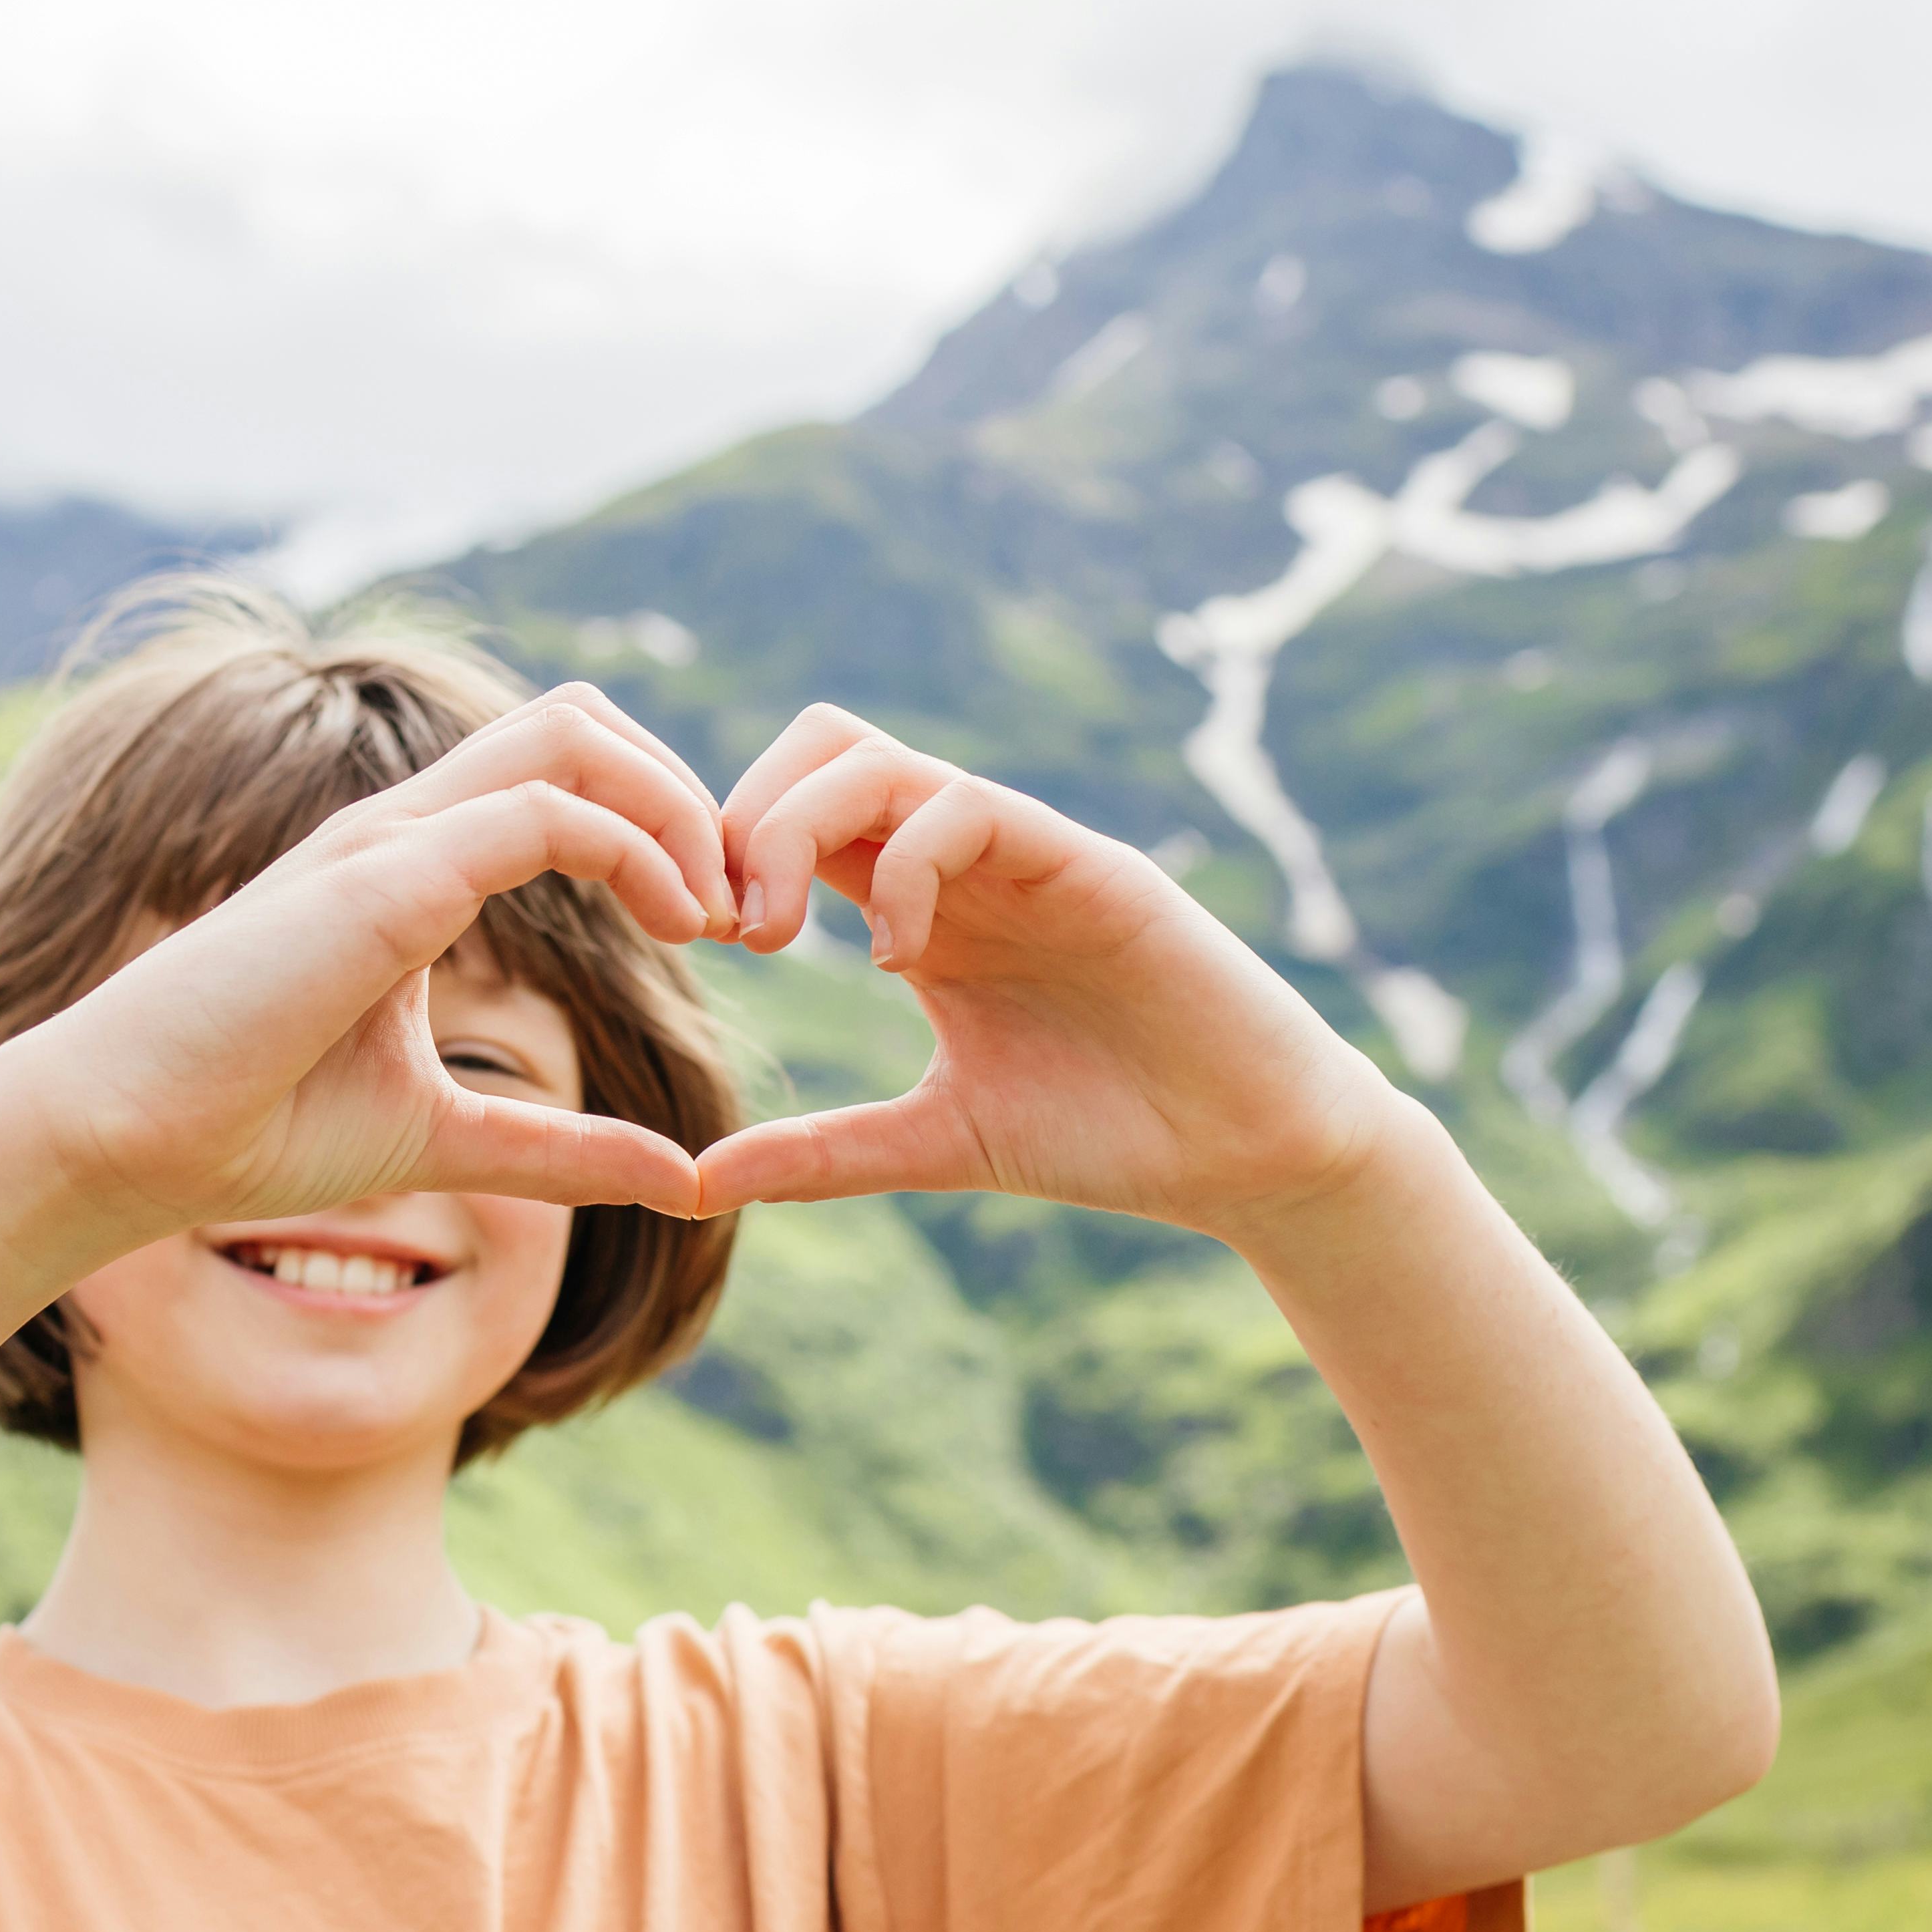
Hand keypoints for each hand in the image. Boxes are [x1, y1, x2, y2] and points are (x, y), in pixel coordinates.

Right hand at [0, 685, 733, 1241]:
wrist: (122, 1143)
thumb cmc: (250, 1131)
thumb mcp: (447, 1141)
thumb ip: (560, 1151)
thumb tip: (684, 1180)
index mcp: (411, 867)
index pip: (561, 772)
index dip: (662, 823)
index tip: (715, 927)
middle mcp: (401, 832)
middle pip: (578, 721)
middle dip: (686, 793)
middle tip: (742, 907)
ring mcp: (388, 844)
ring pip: (570, 738)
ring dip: (677, 810)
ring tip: (717, 915)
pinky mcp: (381, 883)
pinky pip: (541, 816)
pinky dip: (634, 851)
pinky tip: (672, 926)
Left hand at [697, 707, 1407, 1237]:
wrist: (1242, 1151)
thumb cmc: (1108, 1137)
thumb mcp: (933, 1144)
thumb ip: (820, 1153)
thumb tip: (689, 1183)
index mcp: (919, 907)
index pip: (792, 814)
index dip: (725, 857)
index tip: (706, 949)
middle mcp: (963, 862)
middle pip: (820, 748)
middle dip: (743, 820)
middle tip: (736, 931)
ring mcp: (1023, 852)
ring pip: (878, 756)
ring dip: (798, 826)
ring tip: (786, 934)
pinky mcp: (1085, 862)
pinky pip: (966, 807)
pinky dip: (902, 866)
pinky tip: (900, 956)